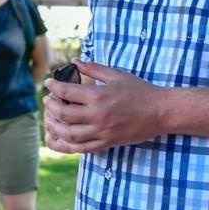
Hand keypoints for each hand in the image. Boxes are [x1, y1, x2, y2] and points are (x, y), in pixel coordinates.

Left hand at [42, 60, 162, 153]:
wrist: (160, 112)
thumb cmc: (140, 91)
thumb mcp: (116, 75)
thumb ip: (93, 68)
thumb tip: (74, 61)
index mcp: (98, 96)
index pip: (66, 92)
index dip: (54, 87)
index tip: (49, 83)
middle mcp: (97, 116)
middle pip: (63, 114)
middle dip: (51, 107)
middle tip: (48, 100)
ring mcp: (101, 132)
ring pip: (68, 134)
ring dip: (54, 126)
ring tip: (51, 118)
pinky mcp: (106, 143)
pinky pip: (81, 148)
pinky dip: (66, 144)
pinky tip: (60, 137)